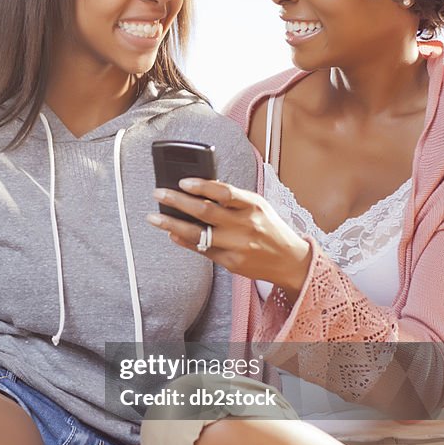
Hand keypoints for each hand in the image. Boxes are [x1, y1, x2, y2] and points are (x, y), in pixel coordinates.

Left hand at [148, 177, 311, 298]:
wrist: (289, 260)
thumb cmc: (270, 228)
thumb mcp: (258, 205)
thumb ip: (233, 197)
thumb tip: (202, 185)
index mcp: (253, 205)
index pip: (224, 192)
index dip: (201, 185)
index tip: (182, 181)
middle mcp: (244, 225)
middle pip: (205, 212)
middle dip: (177, 202)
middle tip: (158, 194)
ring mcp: (237, 246)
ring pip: (198, 234)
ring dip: (172, 225)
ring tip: (154, 218)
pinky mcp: (230, 262)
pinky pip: (202, 250)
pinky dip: (184, 241)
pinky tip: (171, 234)